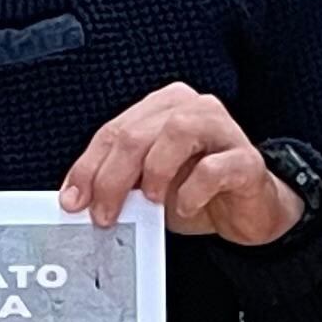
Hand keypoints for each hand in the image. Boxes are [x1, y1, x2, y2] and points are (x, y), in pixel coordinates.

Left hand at [60, 86, 303, 245]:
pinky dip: (193, 191)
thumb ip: (120, 181)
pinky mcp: (246, 159)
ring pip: (176, 132)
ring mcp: (223, 129)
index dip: (88, 167)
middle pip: (137, 133)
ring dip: (154, 172)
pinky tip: (186, 207)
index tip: (72, 200)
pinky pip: (214, 168)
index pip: (114, 131)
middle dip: (111, 178)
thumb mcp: (148, 186)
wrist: (248, 211)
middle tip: (102, 214)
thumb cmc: (196, 191)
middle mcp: (192, 108)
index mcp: (162, 107)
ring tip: (150, 202)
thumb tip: (79, 200)